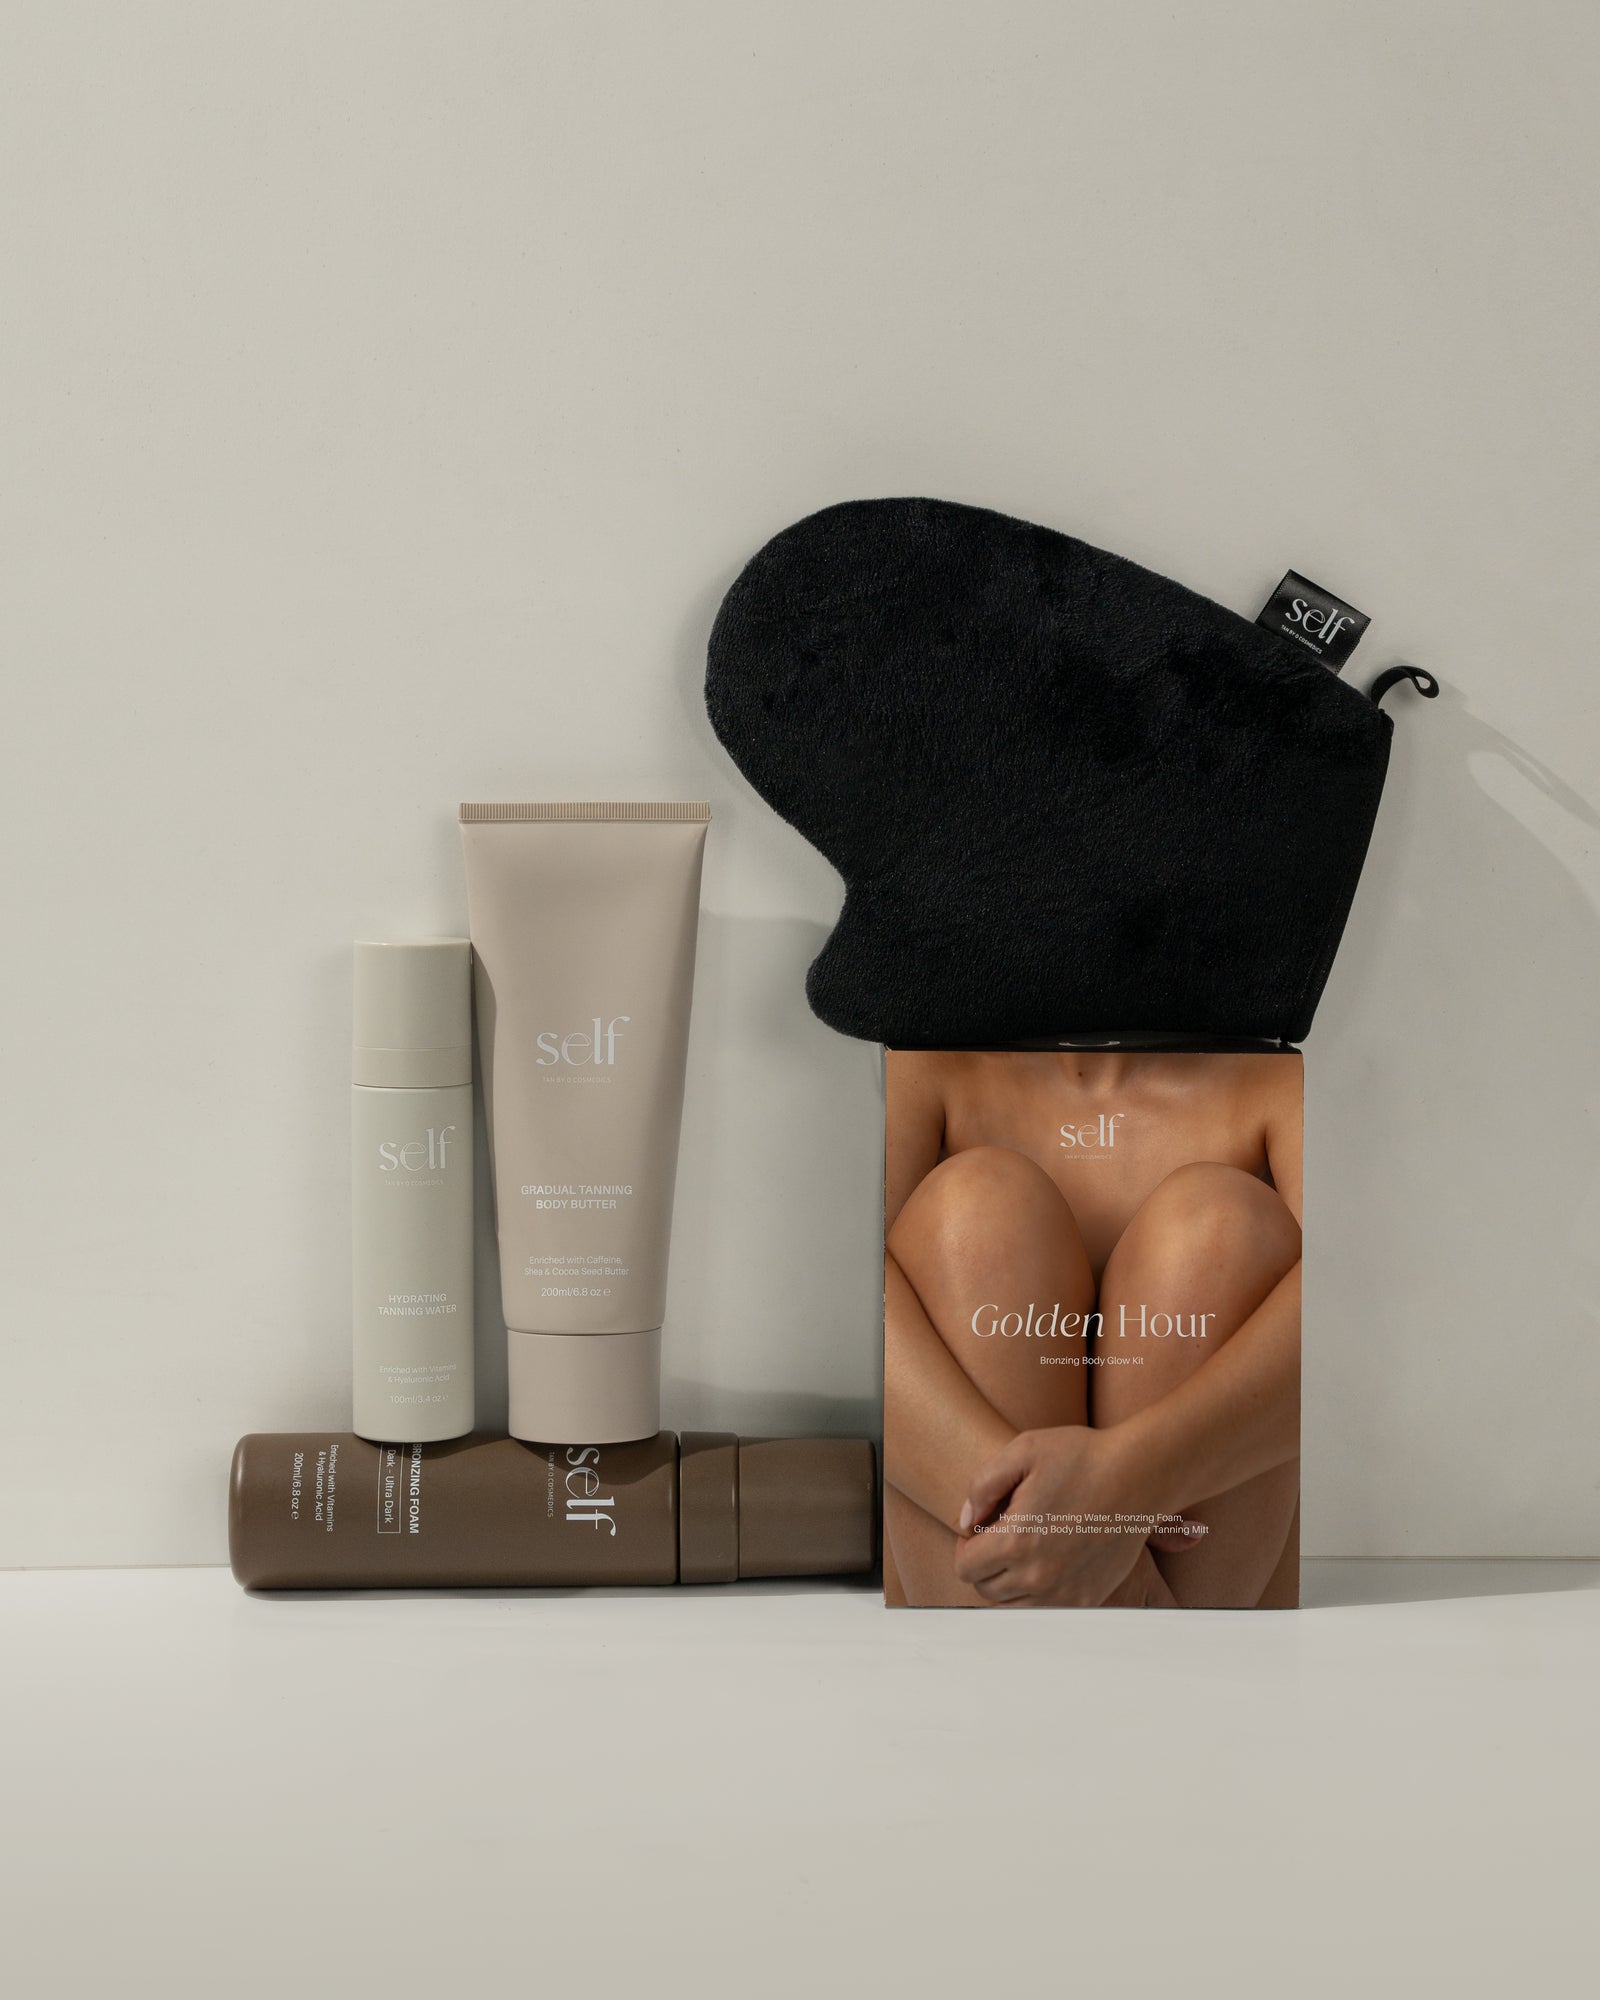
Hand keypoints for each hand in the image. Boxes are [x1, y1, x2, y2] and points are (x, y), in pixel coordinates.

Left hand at [953, 1425, 1189, 1606]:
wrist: (1138, 1476)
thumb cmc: (1081, 1458)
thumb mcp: (1022, 1452)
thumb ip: (981, 1486)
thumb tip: (964, 1522)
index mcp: (1016, 1542)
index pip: (965, 1567)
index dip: (965, 1545)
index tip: (980, 1529)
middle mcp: (1038, 1576)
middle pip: (986, 1590)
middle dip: (985, 1564)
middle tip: (1003, 1536)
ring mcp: (1065, 1593)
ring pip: (1013, 1607)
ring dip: (1009, 1583)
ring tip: (1023, 1550)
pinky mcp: (1088, 1599)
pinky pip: (1046, 1612)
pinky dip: (1039, 1594)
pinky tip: (1048, 1563)